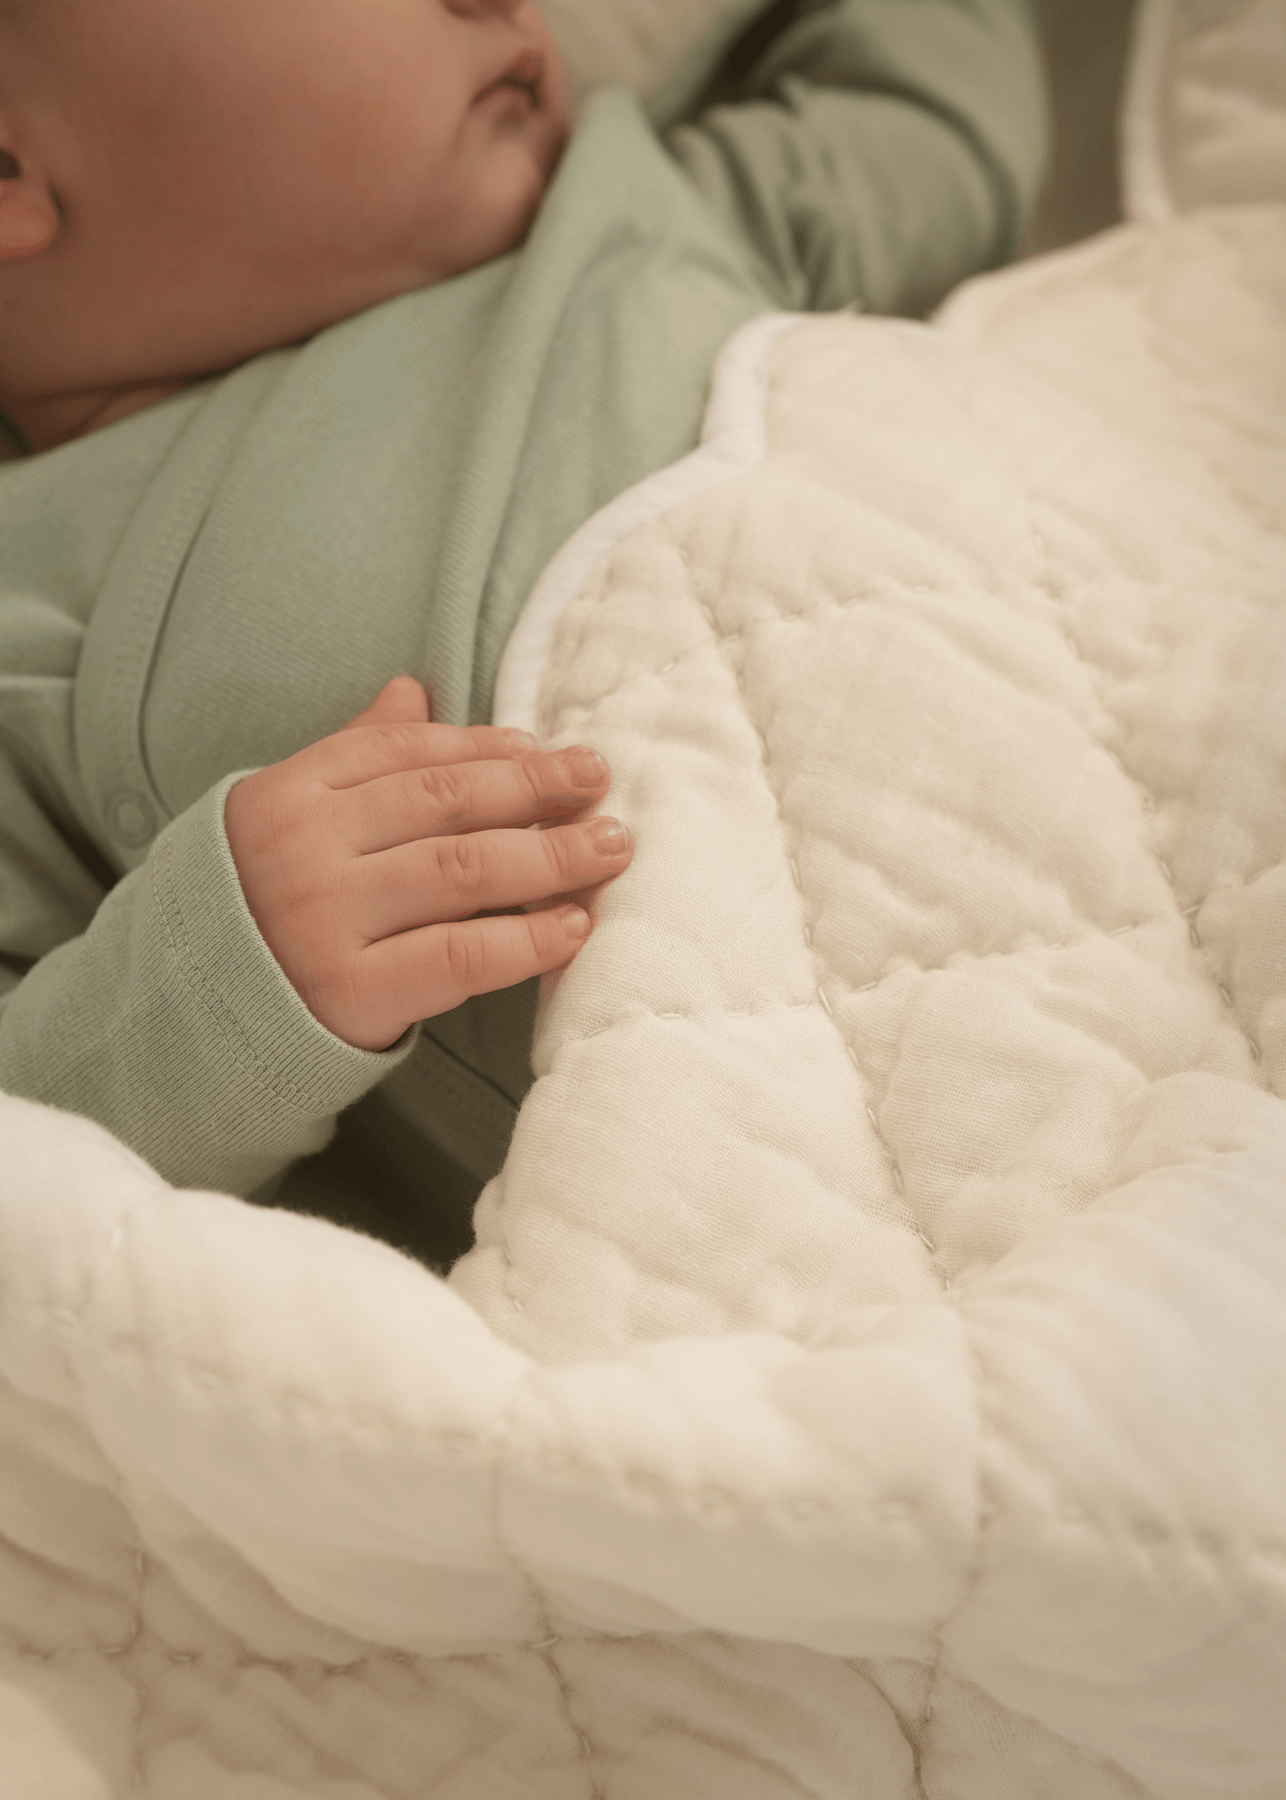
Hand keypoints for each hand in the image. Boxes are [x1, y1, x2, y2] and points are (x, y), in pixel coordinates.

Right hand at [223, 676, 631, 1050]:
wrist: (195, 1022)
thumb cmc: (263, 909)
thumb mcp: (290, 822)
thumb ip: (354, 759)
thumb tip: (415, 688)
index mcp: (287, 794)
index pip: (405, 751)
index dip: (486, 747)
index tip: (547, 748)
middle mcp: (303, 850)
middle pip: (445, 802)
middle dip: (534, 787)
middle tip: (598, 782)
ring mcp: (325, 921)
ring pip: (464, 871)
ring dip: (551, 856)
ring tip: (609, 848)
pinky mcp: (352, 994)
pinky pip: (462, 955)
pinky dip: (528, 938)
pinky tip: (573, 925)